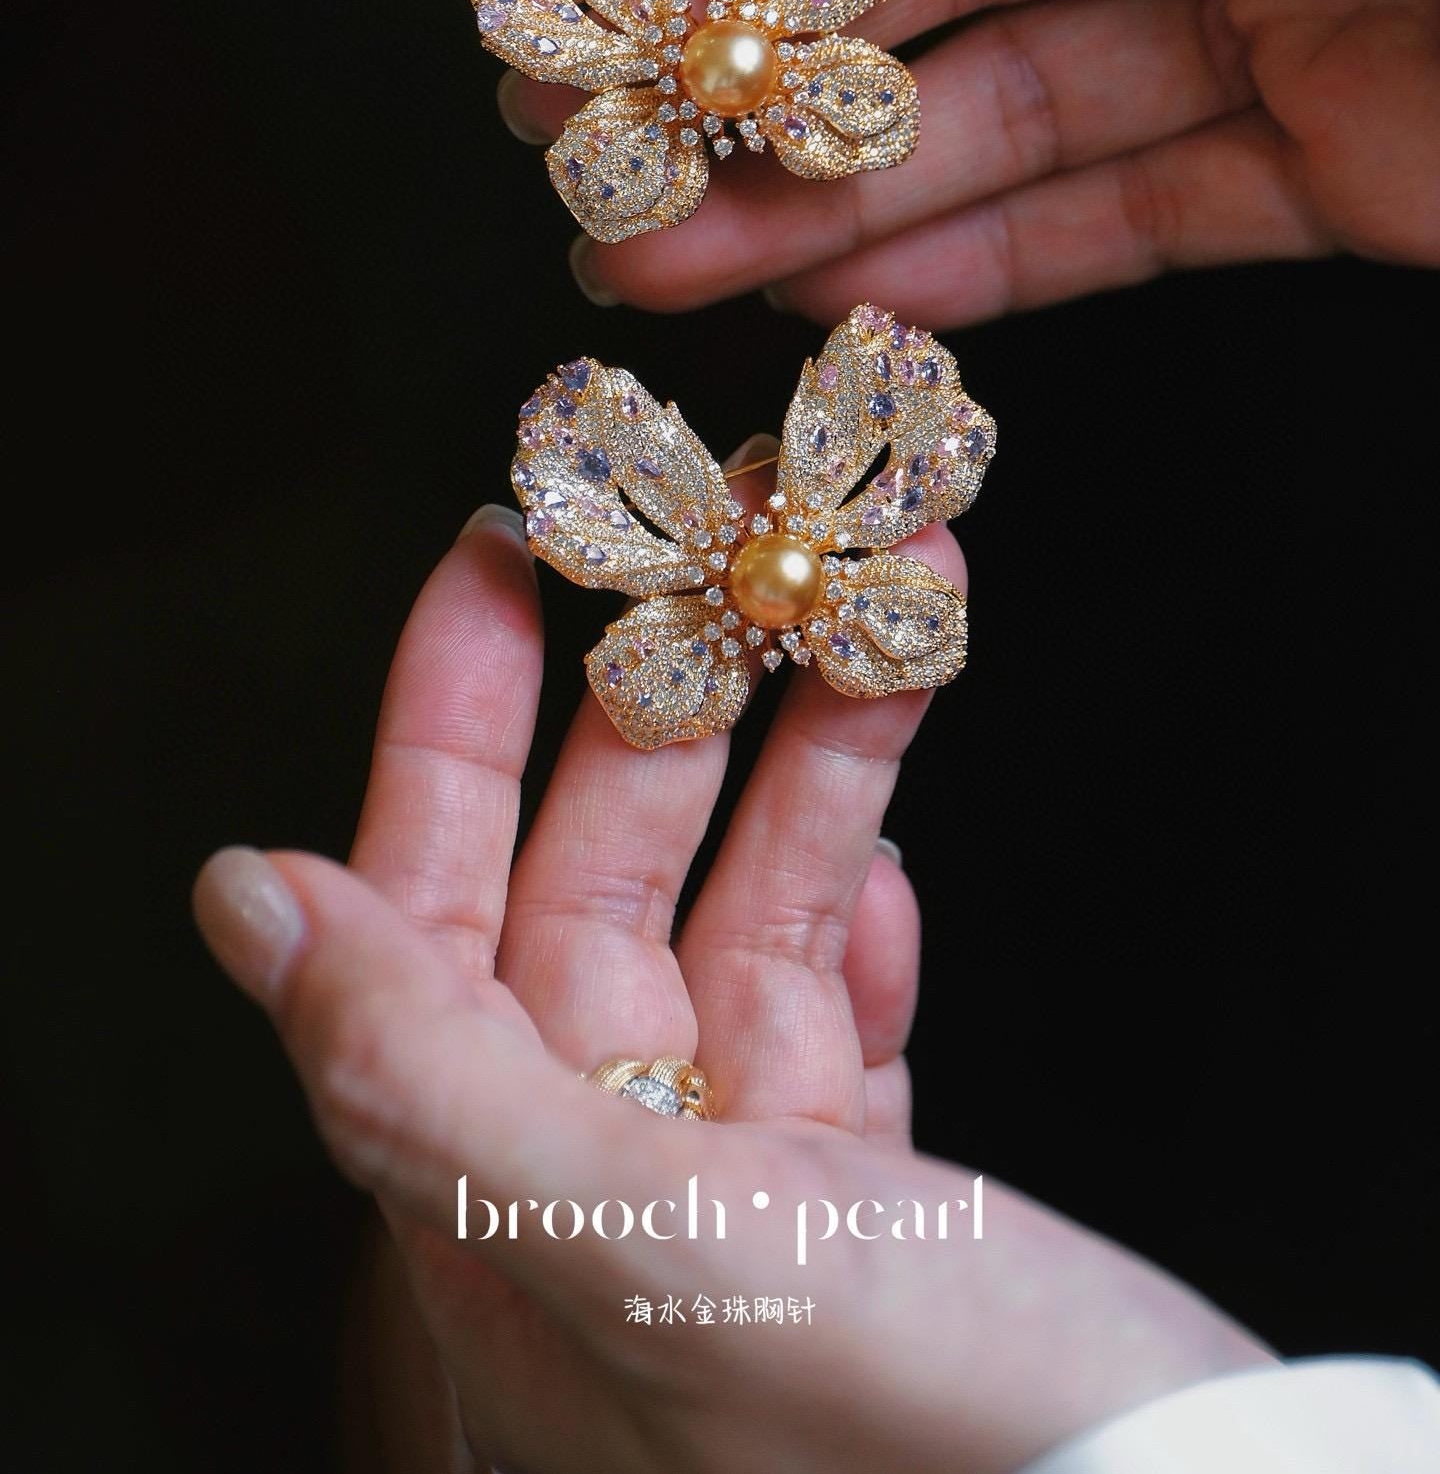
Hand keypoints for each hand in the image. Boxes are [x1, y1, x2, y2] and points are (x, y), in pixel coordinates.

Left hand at [194, 490, 1267, 1473]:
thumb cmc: (925, 1454)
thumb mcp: (655, 1251)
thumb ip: (429, 1075)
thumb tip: (246, 896)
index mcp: (509, 1207)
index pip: (424, 913)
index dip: (447, 723)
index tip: (496, 556)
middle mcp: (604, 1191)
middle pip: (596, 881)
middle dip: (666, 692)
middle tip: (721, 526)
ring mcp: (744, 1193)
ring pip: (746, 911)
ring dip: (815, 755)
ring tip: (886, 601)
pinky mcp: (868, 1203)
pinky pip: (836, 998)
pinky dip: (868, 905)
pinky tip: (898, 849)